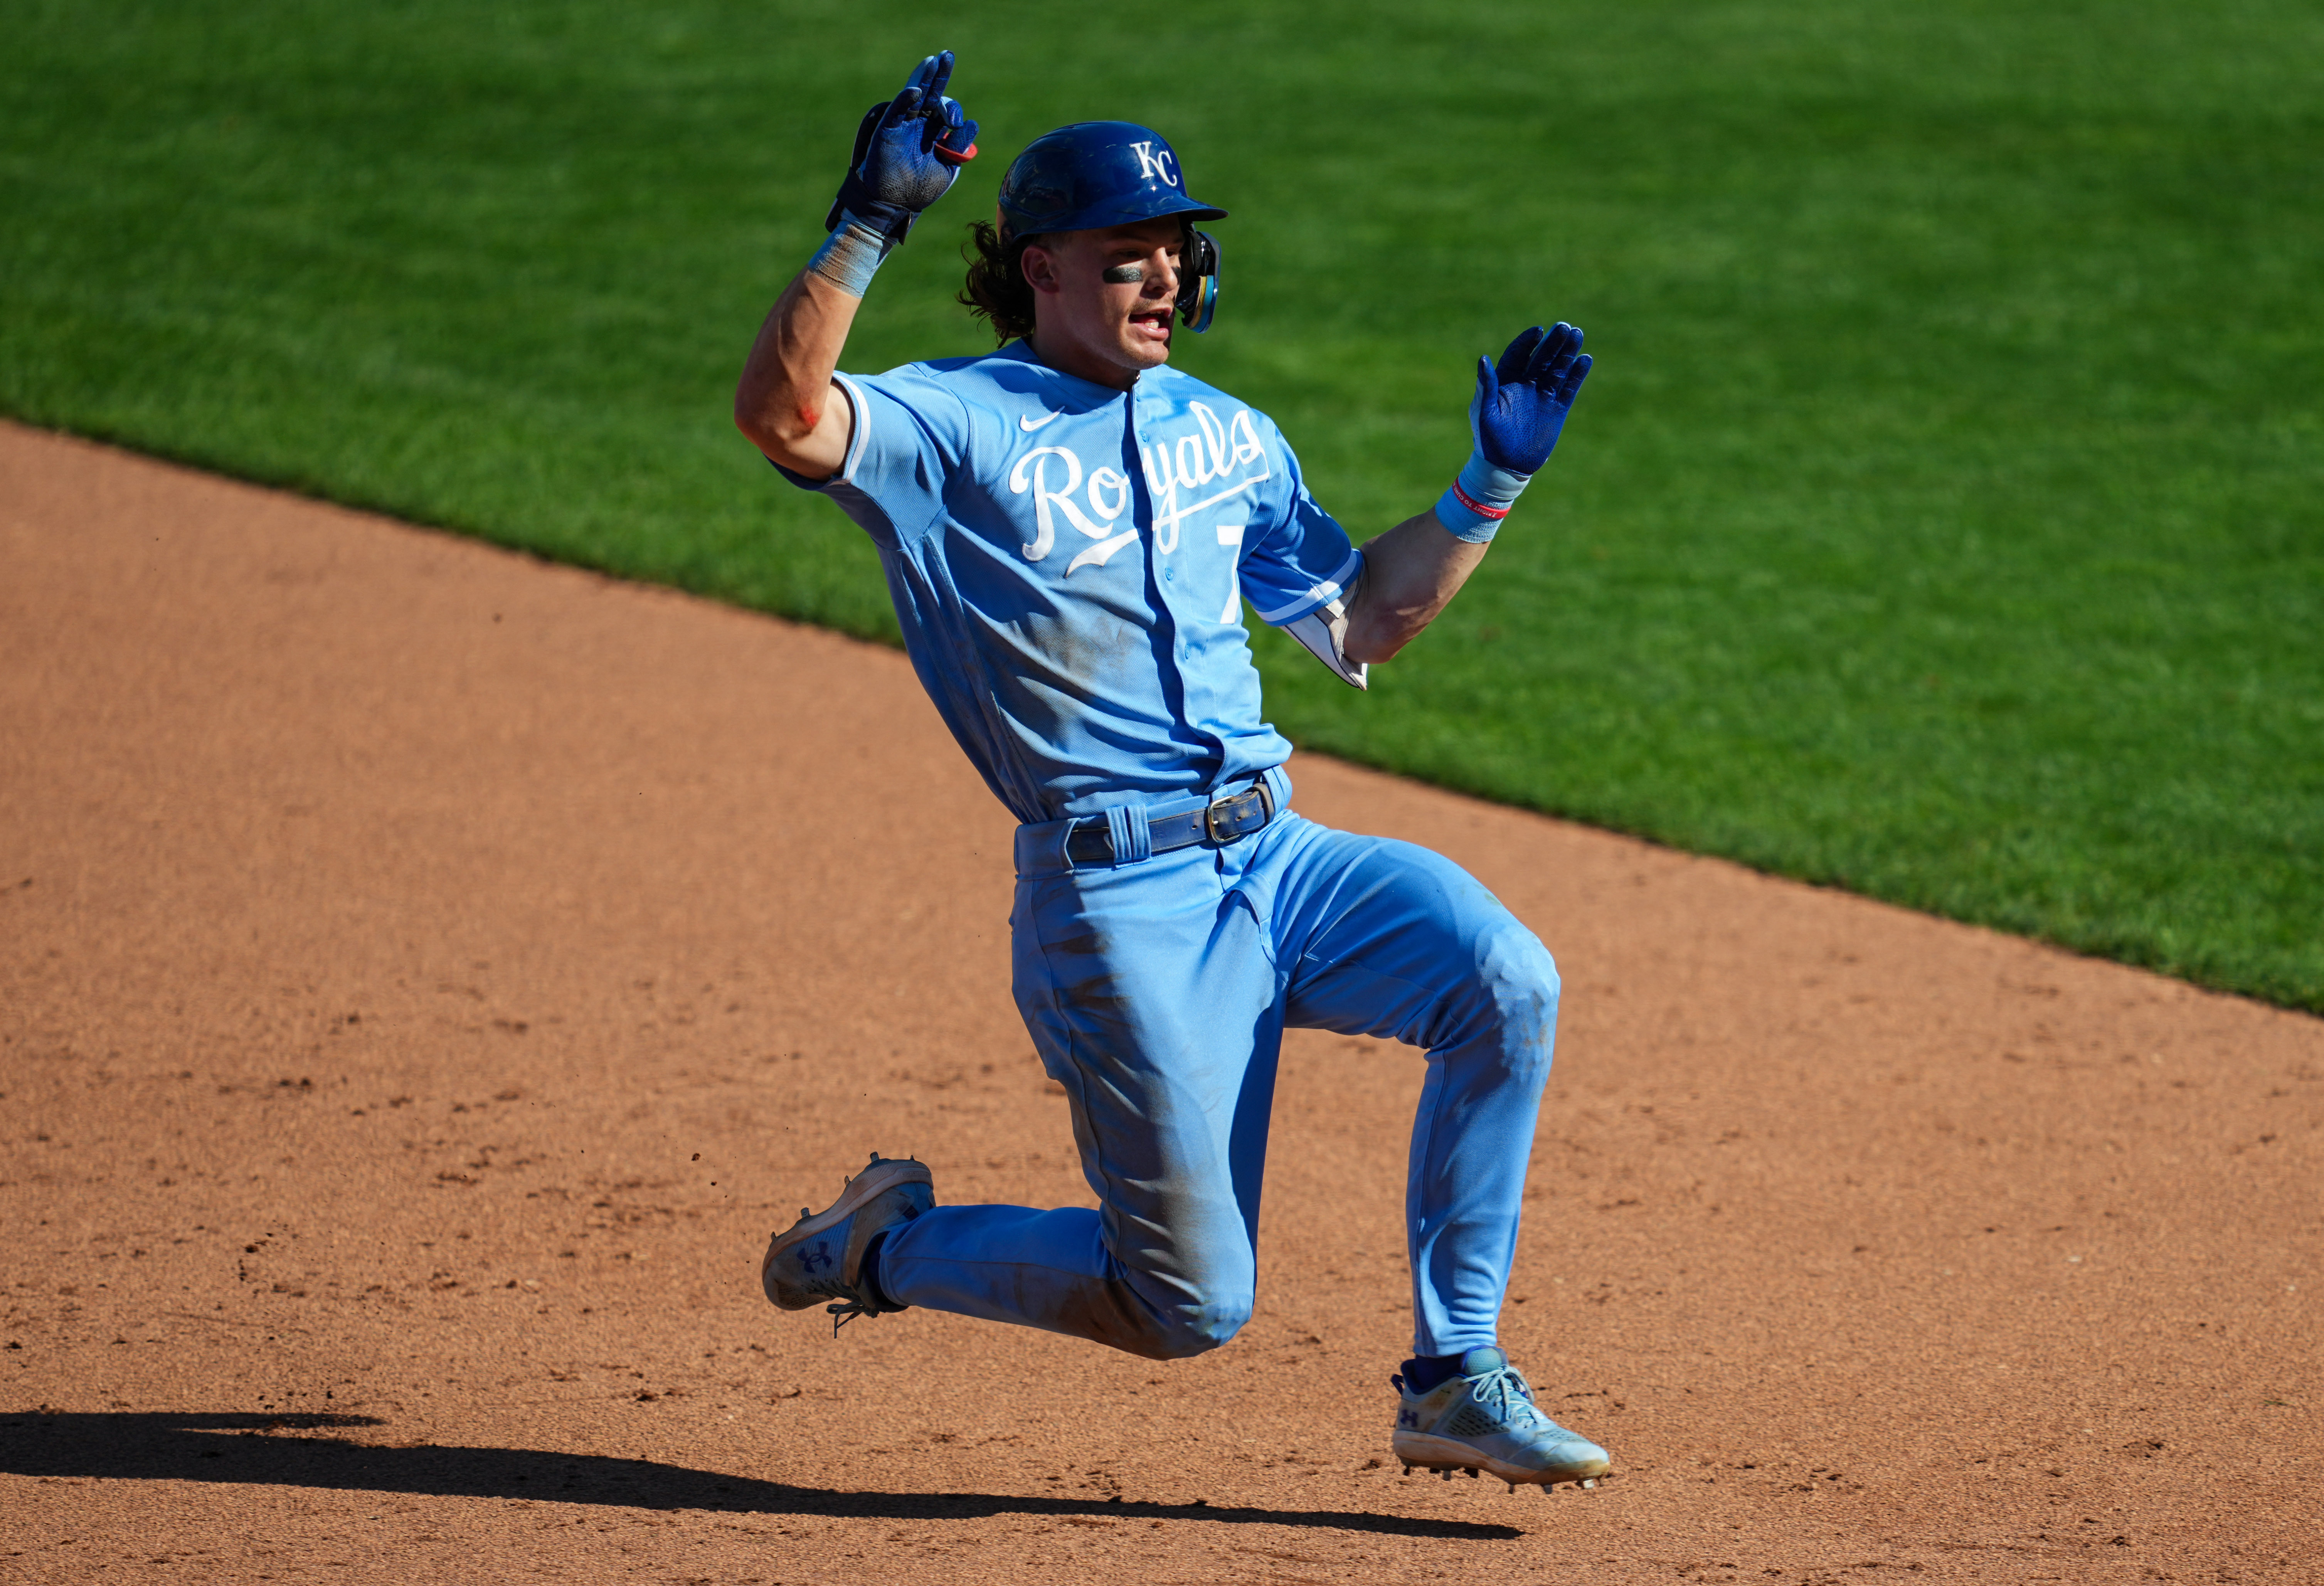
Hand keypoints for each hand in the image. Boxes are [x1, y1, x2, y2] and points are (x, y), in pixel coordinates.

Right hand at [824, 51, 979, 241]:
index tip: (956, 126)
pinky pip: (897, 110)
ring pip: (914, 95)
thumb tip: (971, 123)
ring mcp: (902, 124)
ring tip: (933, 61)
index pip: (945, 109)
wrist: (895, 205)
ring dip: (923, 78)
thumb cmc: (921, 189)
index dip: (954, 111)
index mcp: (932, 131)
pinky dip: (906, 99)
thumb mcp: (948, 166)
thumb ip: (959, 145)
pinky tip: (917, 91)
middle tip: (948, 55)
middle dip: (939, 75)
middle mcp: (918, 124)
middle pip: (930, 93)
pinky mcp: (888, 130)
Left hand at [1471, 323, 1589, 475]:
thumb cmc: (1488, 439)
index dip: (1527, 342)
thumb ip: (1487, 386)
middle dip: (1552, 343)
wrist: (1505, 466)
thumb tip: (1483, 358)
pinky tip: (1585, 359)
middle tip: (1565, 327)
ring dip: (1567, 353)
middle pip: (1541, 358)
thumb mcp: (1485, 412)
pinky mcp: (1557, 409)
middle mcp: (1526, 384)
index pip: (1518, 354)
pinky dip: (1577, 375)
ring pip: (1557, 369)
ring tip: (1577, 334)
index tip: (1538, 331)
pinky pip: (1568, 388)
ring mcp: (1543, 395)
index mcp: (1506, 381)